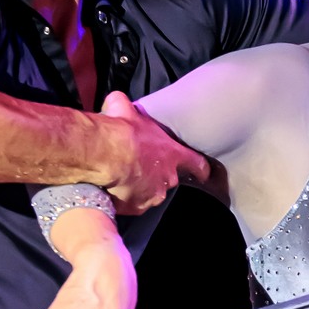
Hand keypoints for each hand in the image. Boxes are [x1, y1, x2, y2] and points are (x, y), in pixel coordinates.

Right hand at [99, 91, 206, 214]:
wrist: (104, 154)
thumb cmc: (120, 132)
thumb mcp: (124, 109)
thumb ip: (125, 104)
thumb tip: (117, 100)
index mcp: (172, 154)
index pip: (195, 163)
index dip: (200, 168)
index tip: (204, 173)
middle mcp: (167, 177)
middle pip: (168, 179)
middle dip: (156, 174)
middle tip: (138, 166)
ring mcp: (153, 195)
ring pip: (149, 193)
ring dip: (138, 188)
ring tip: (121, 178)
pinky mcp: (135, 207)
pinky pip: (131, 205)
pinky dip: (123, 200)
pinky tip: (111, 189)